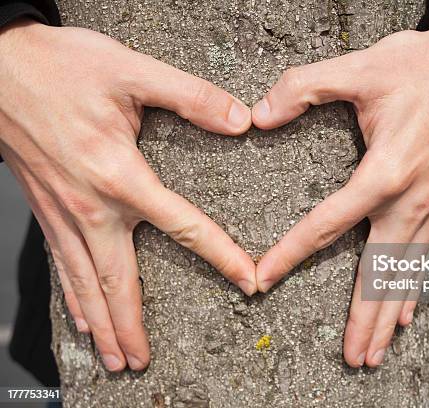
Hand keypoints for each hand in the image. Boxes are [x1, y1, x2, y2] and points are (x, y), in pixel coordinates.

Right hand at [0, 19, 255, 371]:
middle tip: (143, 361)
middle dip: (132, 326)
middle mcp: (89, 205)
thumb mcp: (132, 71)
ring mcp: (61, 212)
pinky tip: (79, 316)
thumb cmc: (58, 66)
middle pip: (119, 280)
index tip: (245, 282)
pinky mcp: (43, 208)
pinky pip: (59, 264)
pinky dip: (71, 297)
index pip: (184, 226)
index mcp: (119, 174)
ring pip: (83, 282)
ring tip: (113, 358)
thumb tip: (238, 118)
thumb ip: (190, 96)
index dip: (221, 257)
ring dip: (100, 324)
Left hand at [252, 22, 428, 366]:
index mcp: (385, 171)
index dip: (291, 253)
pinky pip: (427, 256)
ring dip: (391, 315)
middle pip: (380, 272)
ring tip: (377, 352)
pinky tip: (410, 314)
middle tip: (354, 358)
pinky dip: (415, 288)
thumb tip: (260, 114)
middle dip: (365, 319)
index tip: (264, 279)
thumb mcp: (360, 67)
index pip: (328, 223)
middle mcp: (411, 199)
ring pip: (406, 273)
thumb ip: (304, 87)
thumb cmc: (426, 66)